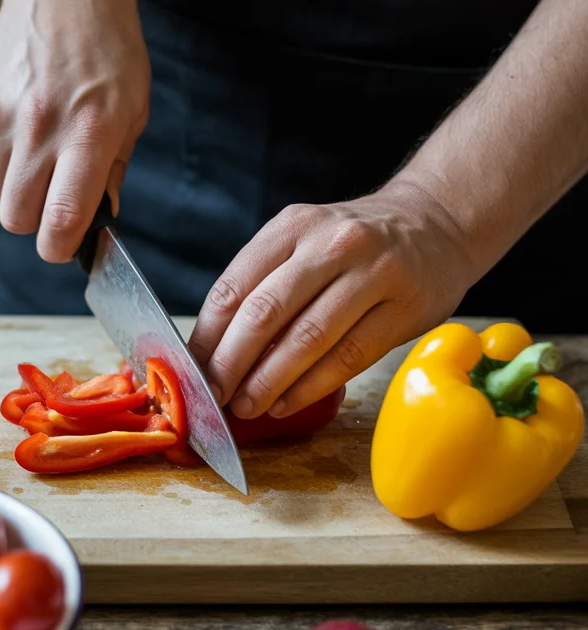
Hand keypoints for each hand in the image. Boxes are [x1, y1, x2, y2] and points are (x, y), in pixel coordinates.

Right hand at [0, 0, 150, 262]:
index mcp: (88, 134)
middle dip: (34, 220)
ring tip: (42, 151)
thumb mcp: (133, 110)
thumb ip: (113, 170)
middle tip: (53, 199)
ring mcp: (0, 112)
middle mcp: (39, 127)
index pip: (61, 219)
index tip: (65, 245)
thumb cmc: (109, 50)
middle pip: (15, 217)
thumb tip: (97, 218)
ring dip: (17, 185)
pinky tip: (24, 117)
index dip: (59, 247)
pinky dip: (2, 150)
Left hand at [189, 180, 479, 418]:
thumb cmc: (356, 244)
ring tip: (247, 407)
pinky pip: (349, 357)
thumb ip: (265, 283)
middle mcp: (332, 243)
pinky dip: (311, 387)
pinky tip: (288, 403)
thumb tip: (213, 350)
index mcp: (294, 226)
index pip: (235, 286)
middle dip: (231, 364)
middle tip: (214, 397)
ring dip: (269, 381)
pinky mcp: (404, 308)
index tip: (191, 370)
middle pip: (265, 313)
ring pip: (307, 338)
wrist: (438, 222)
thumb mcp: (306, 241)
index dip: (208, 336)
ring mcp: (373, 273)